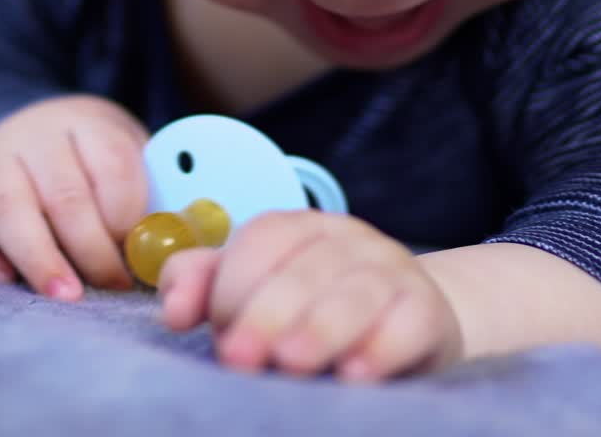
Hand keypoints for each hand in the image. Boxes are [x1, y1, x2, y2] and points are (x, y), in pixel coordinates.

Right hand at [0, 94, 148, 299]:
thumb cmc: (91, 158)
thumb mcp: (125, 154)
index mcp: (83, 122)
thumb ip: (149, 188)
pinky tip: (1, 281)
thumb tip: (177, 236)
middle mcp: (32, 137)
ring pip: (9, 207)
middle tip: (115, 284)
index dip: (131, 212)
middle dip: (93, 247)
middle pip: (64, 192)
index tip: (144, 252)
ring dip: (41, 257)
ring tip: (67, 295)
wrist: (31, 128)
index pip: (111, 161)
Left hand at [158, 211, 463, 381]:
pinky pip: (409, 322)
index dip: (234, 281)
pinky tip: (356, 374)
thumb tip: (173, 310)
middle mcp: (347, 239)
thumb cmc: (311, 307)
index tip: (212, 329)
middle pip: (307, 266)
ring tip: (291, 362)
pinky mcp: (428, 311)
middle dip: (268, 311)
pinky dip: (383, 346)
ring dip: (321, 327)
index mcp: (300, 227)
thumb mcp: (256, 289)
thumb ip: (204, 284)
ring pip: (357, 291)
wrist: (408, 318)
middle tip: (238, 357)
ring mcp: (391, 270)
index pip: (264, 238)